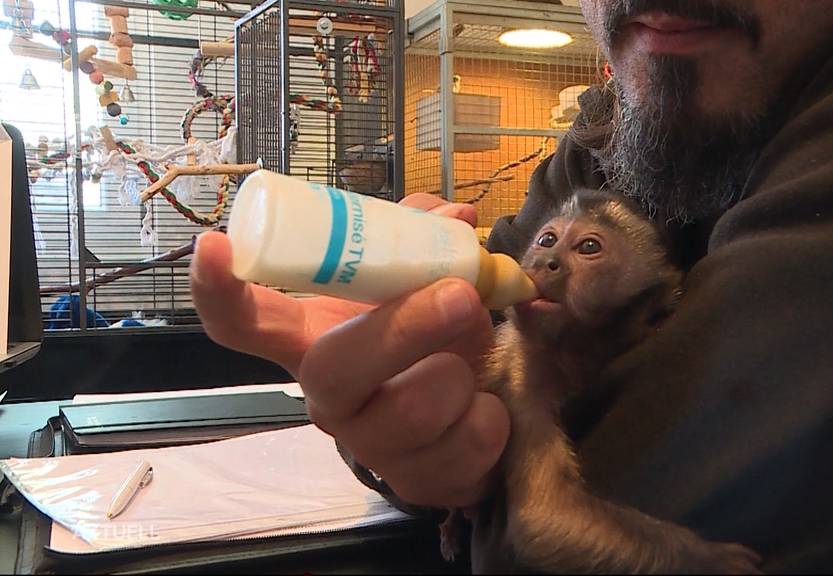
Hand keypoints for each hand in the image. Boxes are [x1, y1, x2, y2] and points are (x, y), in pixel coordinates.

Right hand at [190, 194, 508, 508]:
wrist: (475, 409)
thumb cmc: (435, 336)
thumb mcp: (426, 280)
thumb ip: (427, 238)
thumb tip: (454, 217)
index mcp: (314, 339)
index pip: (243, 322)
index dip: (219, 289)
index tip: (215, 247)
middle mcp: (328, 397)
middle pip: (334, 369)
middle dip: (404, 327)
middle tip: (459, 294)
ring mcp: (370, 446)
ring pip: (415, 406)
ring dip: (461, 370)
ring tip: (468, 363)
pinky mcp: (420, 482)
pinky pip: (466, 441)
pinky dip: (491, 414)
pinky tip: (482, 408)